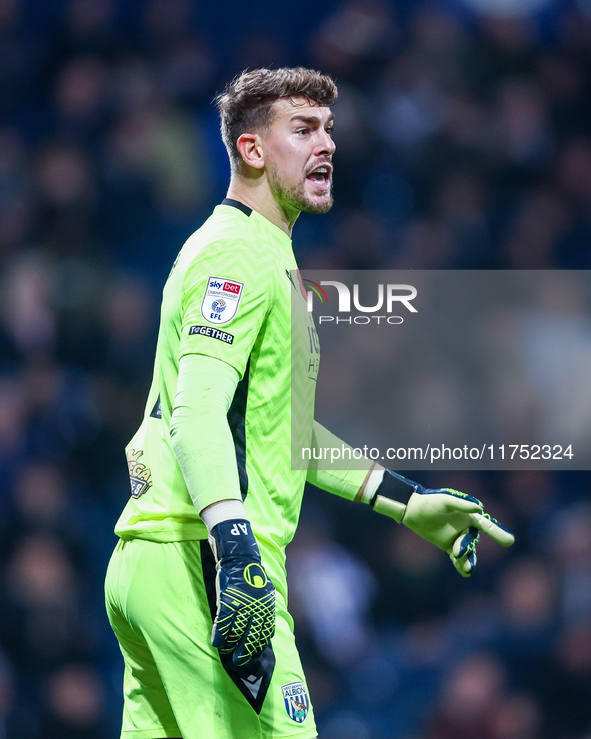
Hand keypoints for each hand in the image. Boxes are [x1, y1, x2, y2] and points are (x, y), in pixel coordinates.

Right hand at [208, 519, 274, 664]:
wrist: (239, 556)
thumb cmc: (251, 573)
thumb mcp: (264, 590)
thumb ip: (264, 608)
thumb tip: (264, 627)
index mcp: (267, 606)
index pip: (265, 633)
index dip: (258, 646)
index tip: (253, 655)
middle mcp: (257, 608)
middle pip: (252, 637)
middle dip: (245, 652)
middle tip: (239, 661)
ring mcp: (242, 605)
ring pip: (236, 632)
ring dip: (230, 645)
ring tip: (226, 652)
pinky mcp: (228, 601)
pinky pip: (223, 624)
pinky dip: (219, 635)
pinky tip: (216, 642)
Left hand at [370, 471, 513, 576]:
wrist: (413, 509)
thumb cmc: (430, 501)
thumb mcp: (445, 500)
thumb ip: (462, 505)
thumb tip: (480, 508)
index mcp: (469, 515)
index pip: (486, 525)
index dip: (498, 532)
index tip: (510, 541)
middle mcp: (466, 527)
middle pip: (472, 541)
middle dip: (467, 547)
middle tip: (458, 552)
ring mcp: (458, 537)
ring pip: (467, 552)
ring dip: (468, 560)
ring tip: (467, 570)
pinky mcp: (448, 545)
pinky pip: (457, 557)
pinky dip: (461, 564)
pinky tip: (464, 572)